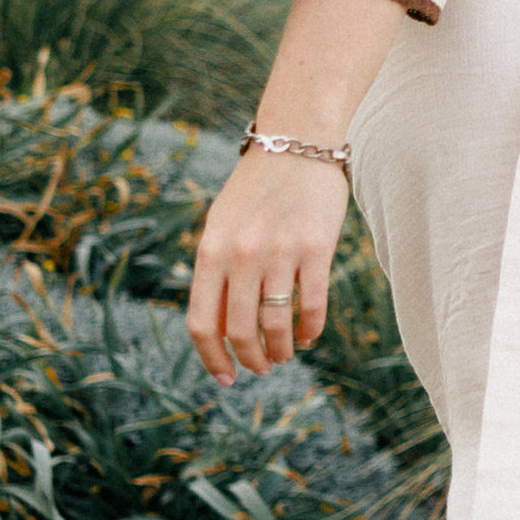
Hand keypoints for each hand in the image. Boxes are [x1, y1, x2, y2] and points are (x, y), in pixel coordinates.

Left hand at [187, 152, 349, 381]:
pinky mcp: (316, 249)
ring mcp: (279, 252)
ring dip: (280, 349)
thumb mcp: (221, 225)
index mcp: (210, 250)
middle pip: (240, 330)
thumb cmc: (256, 190)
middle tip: (261, 368)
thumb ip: (216, 271)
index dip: (212, 358)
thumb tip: (219, 327)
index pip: (202, 322)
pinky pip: (311, 305)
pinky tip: (309, 336)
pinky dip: (310, 330)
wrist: (296, 142)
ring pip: (277, 323)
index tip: (225, 377)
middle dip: (250, 359)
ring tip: (284, 354)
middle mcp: (241, 254)